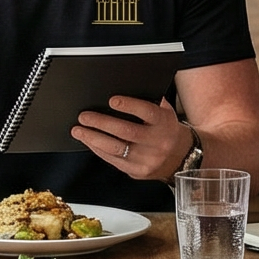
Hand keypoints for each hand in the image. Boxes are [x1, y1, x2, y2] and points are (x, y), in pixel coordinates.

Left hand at [72, 96, 190, 181]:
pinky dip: (98, 150)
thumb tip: (122, 86)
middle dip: (102, 123)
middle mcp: (157, 142)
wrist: (180, 156)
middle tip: (84, 116)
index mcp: (164, 123)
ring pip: (116, 149)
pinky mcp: (138, 171)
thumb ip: (148, 100)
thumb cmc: (165, 128)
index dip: (129, 106)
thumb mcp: (164, 111)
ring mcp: (147, 159)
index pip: (147, 112)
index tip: (112, 100)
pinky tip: (88, 141)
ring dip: (93, 138)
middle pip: (127, 132)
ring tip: (78, 130)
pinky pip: (114, 160)